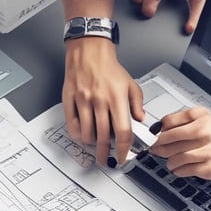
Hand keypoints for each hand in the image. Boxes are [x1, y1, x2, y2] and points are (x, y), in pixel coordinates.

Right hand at [62, 38, 144, 165]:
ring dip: (91, 144)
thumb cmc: (109, 67)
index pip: (122, 132)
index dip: (123, 150)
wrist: (89, 50)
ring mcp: (83, 100)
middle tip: (105, 160)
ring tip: (95, 143)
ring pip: (86, 134)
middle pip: (103, 137)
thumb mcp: (130, 84)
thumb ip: (137, 103)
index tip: (121, 158)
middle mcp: (99, 100)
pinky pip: (71, 124)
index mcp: (117, 98)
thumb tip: (140, 120)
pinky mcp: (69, 99)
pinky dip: (77, 134)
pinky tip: (82, 135)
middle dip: (105, 154)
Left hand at [149, 107, 210, 179]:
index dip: (159, 131)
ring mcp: (206, 151)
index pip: (169, 122)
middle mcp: (203, 133)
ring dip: (169, 161)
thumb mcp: (202, 117)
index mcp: (200, 118)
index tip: (156, 136)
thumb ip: (181, 119)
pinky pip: (184, 170)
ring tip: (171, 161)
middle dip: (159, 147)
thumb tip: (159, 129)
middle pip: (169, 141)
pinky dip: (177, 170)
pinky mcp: (207, 167)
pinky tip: (179, 168)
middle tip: (157, 150)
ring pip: (175, 157)